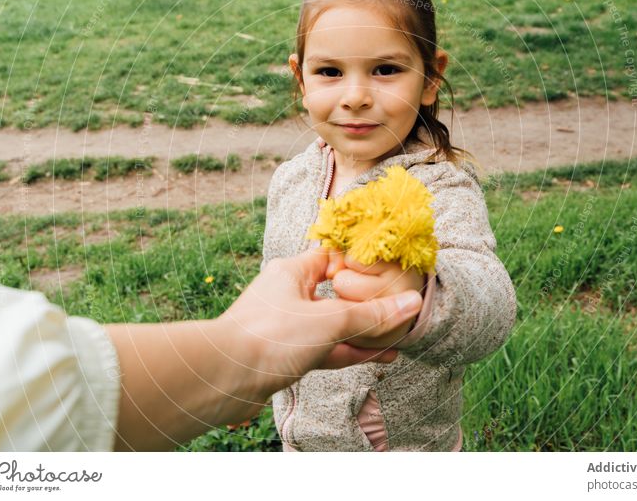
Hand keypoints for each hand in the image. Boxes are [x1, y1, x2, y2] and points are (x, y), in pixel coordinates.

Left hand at [107, 247, 422, 449]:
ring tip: (394, 341)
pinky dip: (347, 353)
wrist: (224, 377)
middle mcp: (287, 295)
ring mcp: (286, 326)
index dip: (360, 264)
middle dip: (366, 307)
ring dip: (360, 335)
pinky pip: (323, 349)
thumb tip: (412, 303)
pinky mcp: (285, 354)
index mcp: (292, 272)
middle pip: (335, 296)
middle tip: (397, 313)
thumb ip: (372, 315)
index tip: (387, 274)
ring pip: (331, 327)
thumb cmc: (272, 335)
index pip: (331, 258)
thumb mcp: (330, 321)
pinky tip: (374, 357)